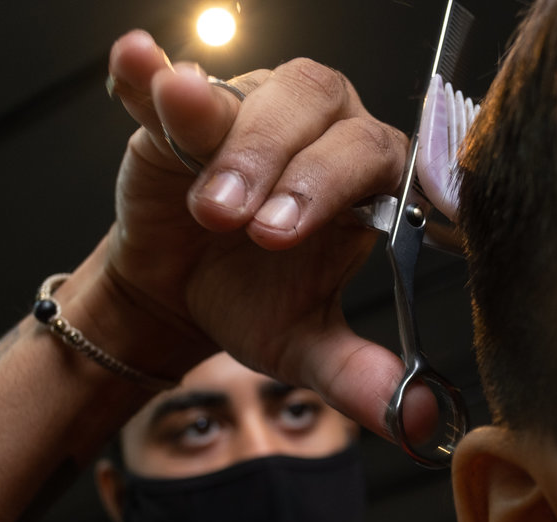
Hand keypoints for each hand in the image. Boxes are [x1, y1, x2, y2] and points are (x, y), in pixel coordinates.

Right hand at [100, 30, 410, 437]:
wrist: (180, 294)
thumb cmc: (252, 301)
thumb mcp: (304, 347)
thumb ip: (359, 376)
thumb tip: (420, 423)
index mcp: (366, 175)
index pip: (375, 155)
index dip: (336, 187)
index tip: (289, 238)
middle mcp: (320, 125)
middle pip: (319, 106)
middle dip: (283, 167)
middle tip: (249, 228)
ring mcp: (251, 108)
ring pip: (257, 91)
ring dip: (232, 142)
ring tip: (208, 206)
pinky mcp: (182, 111)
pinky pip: (167, 81)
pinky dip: (149, 75)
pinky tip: (136, 63)